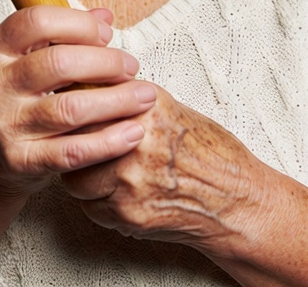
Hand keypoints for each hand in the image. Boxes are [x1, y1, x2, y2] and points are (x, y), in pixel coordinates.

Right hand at [0, 6, 157, 207]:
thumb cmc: (14, 96)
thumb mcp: (25, 58)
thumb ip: (62, 33)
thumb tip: (105, 16)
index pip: (36, 21)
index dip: (79, 23)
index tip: (106, 33)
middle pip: (59, 63)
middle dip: (106, 62)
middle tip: (130, 66)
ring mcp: (3, 125)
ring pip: (71, 108)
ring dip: (117, 100)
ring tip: (144, 95)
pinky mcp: (20, 161)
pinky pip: (73, 151)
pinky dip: (110, 141)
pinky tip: (133, 131)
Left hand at [60, 86, 260, 253]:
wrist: (237, 201)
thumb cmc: (210, 153)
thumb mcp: (170, 110)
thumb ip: (129, 102)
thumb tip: (91, 92)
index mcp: (147, 107)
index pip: (87, 98)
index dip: (76, 103)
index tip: (71, 103)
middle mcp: (136, 141)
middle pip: (75, 136)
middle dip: (73, 138)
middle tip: (75, 137)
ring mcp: (129, 181)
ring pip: (75, 176)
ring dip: (82, 173)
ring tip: (99, 168)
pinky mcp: (128, 214)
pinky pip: (91, 207)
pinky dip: (97, 201)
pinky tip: (116, 192)